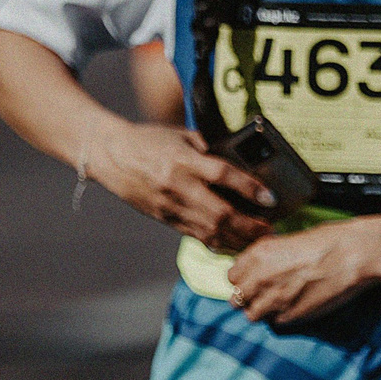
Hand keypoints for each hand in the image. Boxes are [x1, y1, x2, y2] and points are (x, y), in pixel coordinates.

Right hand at [89, 122, 275, 251]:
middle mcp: (177, 186)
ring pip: (209, 231)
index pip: (222, 175)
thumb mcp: (181, 135)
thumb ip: (209, 149)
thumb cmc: (149, 140)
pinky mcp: (164, 219)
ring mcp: (170, 206)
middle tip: (269, 228)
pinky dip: (218, 243)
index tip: (270, 198)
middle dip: (249, 225)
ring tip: (258, 240)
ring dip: (237, 239)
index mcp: (183, 159)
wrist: (110, 156)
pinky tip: (235, 244)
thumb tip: (240, 162)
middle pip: (219, 213)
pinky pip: (195, 235)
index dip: (249, 188)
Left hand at [225, 216, 380, 325]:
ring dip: (262, 310)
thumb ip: (270, 257)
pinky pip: (275, 322)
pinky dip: (281, 317)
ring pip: (251, 314)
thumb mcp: (291, 240)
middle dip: (248, 296)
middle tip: (264, 292)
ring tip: (278, 303)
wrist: (354, 255)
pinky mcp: (291, 316)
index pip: (232, 276)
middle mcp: (260, 277)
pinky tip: (295, 306)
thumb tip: (263, 268)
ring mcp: (274, 299)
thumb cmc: (330, 241)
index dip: (244, 278)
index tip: (255, 278)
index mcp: (259, 254)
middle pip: (236, 298)